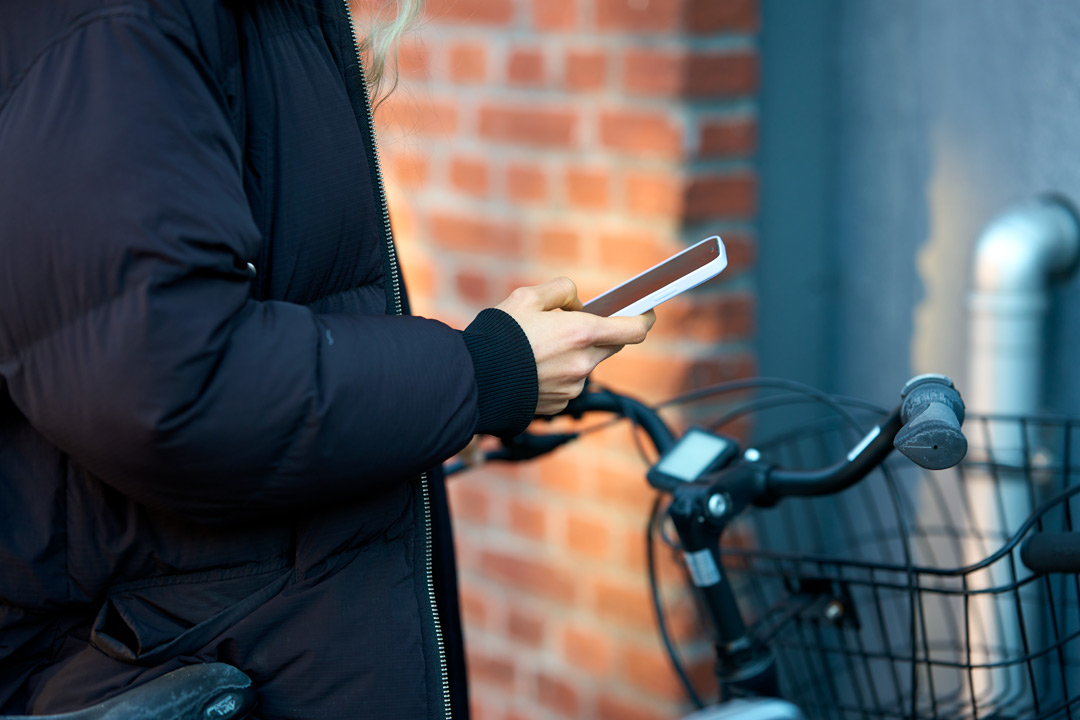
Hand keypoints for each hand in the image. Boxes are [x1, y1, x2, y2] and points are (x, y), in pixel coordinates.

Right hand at [496, 277, 655, 415]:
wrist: (475, 380)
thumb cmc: (499, 336)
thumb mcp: (528, 296)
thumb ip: (562, 291)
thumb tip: (577, 304)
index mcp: (582, 333)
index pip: (633, 329)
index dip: (643, 319)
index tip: (645, 313)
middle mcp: (584, 363)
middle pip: (611, 346)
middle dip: (600, 333)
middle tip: (576, 323)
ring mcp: (573, 387)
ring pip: (588, 364)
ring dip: (576, 354)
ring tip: (542, 346)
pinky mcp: (560, 404)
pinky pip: (570, 383)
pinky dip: (560, 373)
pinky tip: (534, 367)